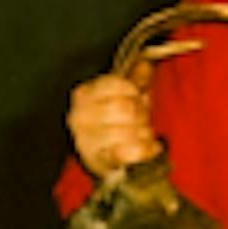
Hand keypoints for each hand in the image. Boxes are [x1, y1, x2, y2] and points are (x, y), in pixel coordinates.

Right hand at [67, 59, 159, 177]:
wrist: (110, 164)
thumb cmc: (117, 125)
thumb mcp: (125, 97)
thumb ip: (136, 79)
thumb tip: (145, 63)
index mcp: (84, 94)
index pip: (118, 84)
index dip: (134, 91)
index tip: (136, 98)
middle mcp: (80, 116)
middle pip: (126, 107)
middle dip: (141, 115)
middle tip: (142, 121)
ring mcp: (86, 140)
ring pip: (129, 130)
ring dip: (144, 134)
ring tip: (142, 136)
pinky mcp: (98, 161)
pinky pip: (129, 152)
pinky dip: (144, 150)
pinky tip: (148, 148)